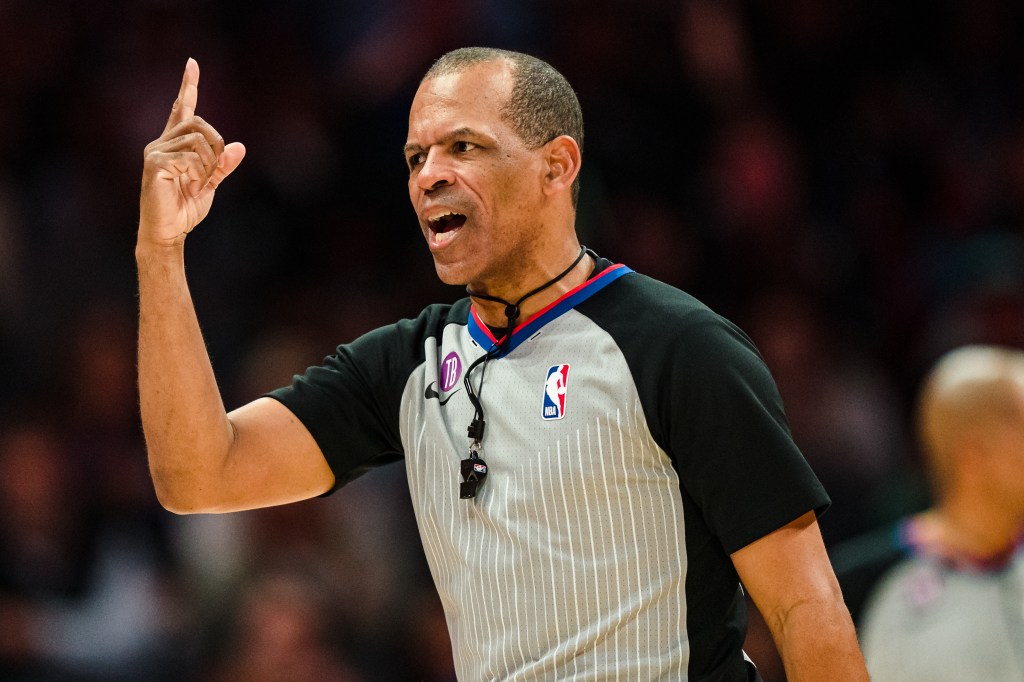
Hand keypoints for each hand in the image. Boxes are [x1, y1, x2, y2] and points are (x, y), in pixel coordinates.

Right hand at [138, 58, 245, 248]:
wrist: (168, 232)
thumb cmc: (185, 208)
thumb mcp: (210, 183)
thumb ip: (223, 164)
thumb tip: (240, 146)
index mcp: (175, 143)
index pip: (181, 108)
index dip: (188, 85)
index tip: (192, 63)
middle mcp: (162, 142)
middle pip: (199, 123)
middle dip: (217, 146)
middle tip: (214, 172)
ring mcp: (155, 151)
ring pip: (197, 140)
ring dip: (209, 164)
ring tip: (200, 184)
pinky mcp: (154, 163)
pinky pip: (189, 157)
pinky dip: (199, 172)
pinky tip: (191, 186)